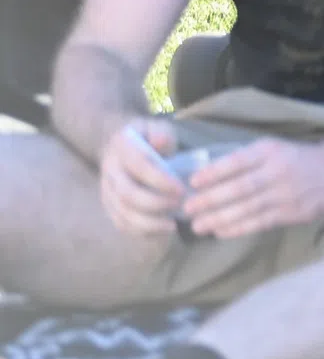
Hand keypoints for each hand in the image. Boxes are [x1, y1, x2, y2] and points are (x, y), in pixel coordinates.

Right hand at [98, 120, 185, 238]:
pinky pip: (121, 223)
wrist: (121, 147)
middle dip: (156, 203)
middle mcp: (109, 170)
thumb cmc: (148, 138)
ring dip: (149, 222)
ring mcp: (106, 190)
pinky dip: (141, 231)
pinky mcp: (109, 206)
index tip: (181, 189)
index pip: (139, 165)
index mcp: (122, 146)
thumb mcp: (157, 127)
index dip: (160, 179)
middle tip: (179, 204)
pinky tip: (161, 231)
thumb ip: (162, 134)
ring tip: (172, 225)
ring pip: (122, 213)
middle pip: (127, 194)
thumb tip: (161, 142)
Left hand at [179, 136, 323, 240]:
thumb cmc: (295, 159)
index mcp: (271, 151)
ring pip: (248, 208)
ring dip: (219, 218)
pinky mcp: (292, 213)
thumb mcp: (272, 149)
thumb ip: (245, 160)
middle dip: (211, 200)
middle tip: (187, 209)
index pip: (239, 162)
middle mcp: (278, 171)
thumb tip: (206, 177)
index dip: (215, 173)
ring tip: (198, 225)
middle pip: (241, 188)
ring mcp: (286, 194)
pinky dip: (238, 228)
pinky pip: (260, 222)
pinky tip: (220, 231)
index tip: (193, 182)